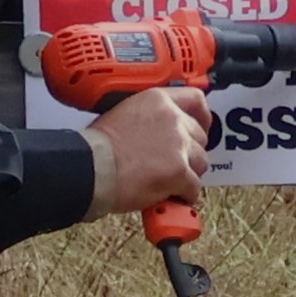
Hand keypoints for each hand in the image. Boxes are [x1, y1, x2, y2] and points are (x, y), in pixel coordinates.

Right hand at [90, 85, 210, 216]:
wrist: (92, 168)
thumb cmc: (99, 147)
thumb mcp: (124, 114)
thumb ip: (150, 119)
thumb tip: (161, 132)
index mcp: (158, 100)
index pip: (196, 100)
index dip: (202, 117)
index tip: (202, 126)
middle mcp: (172, 119)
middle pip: (200, 137)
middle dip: (190, 153)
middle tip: (175, 163)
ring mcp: (178, 145)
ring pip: (201, 162)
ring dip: (188, 174)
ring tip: (168, 181)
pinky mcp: (179, 172)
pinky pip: (194, 187)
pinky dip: (184, 195)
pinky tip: (168, 196)